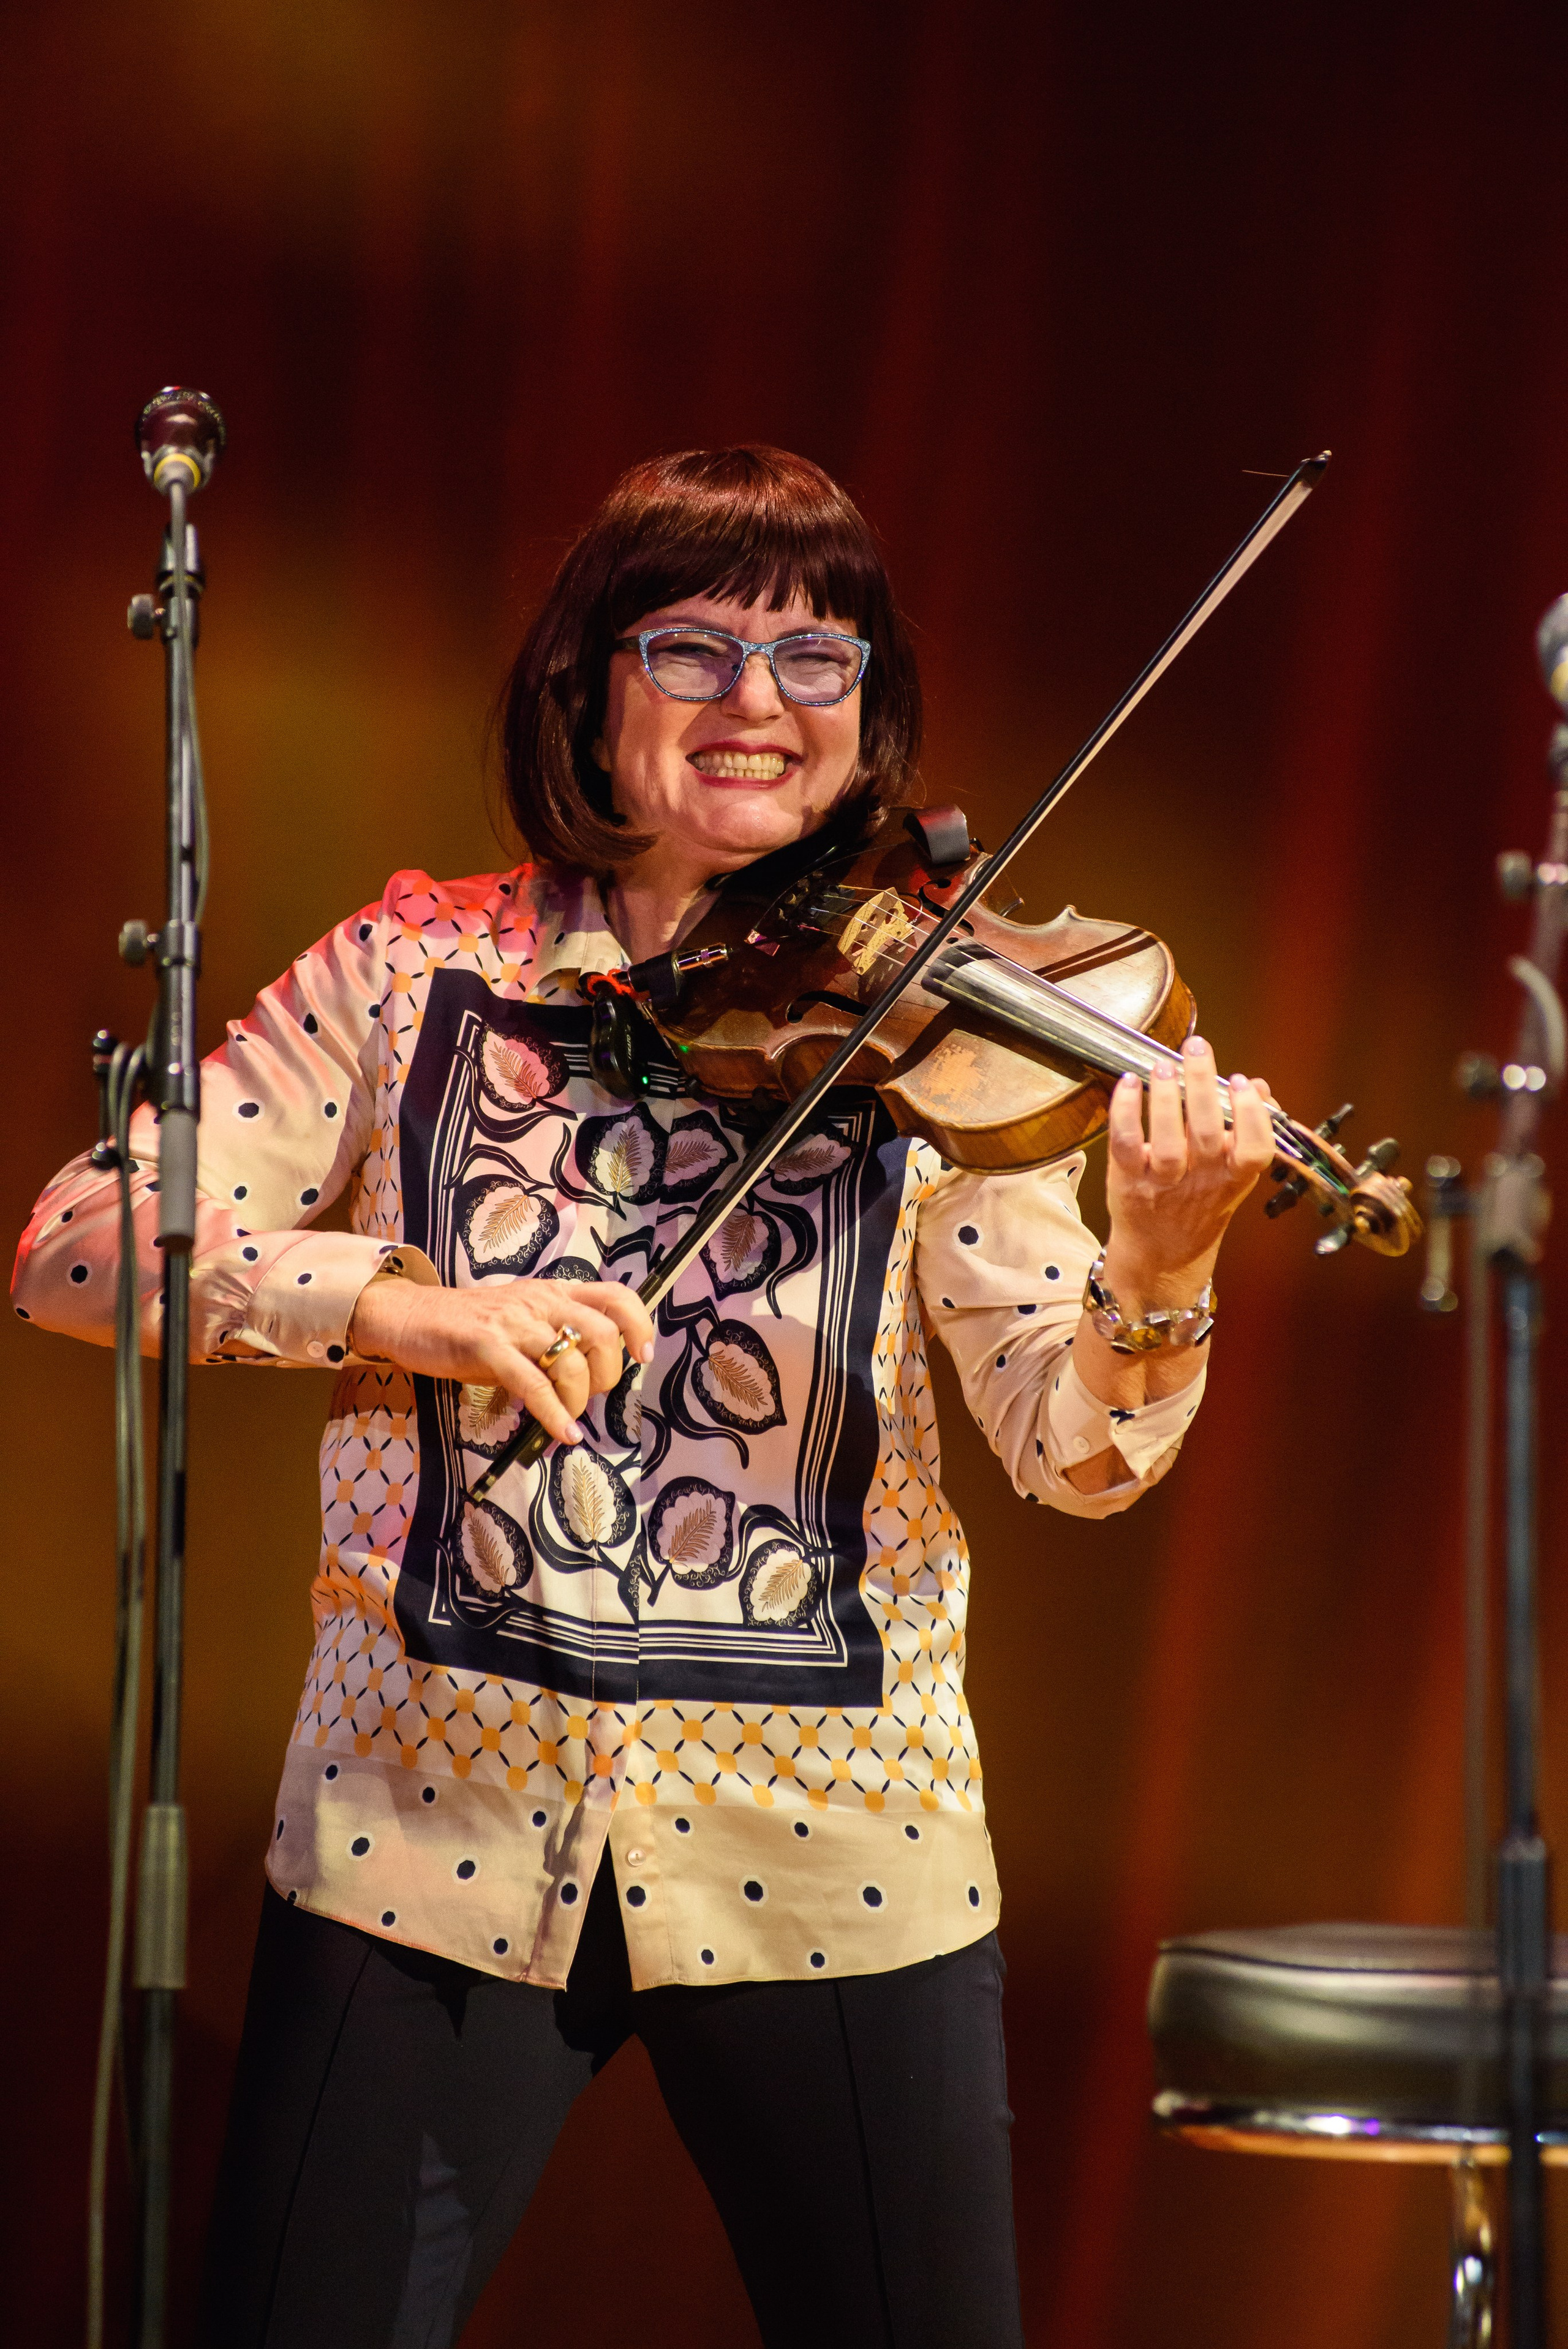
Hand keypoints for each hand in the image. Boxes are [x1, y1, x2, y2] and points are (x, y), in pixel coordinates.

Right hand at [349, 1277, 655, 1446]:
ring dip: (579, 1399)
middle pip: (602, 1333)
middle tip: (592, 1395)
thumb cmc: (469, 1326)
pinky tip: (562, 1434)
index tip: (643, 1355)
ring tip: (568, 1417)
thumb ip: (556, 1337)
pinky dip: (554, 1414)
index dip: (638, 1324)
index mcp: (553, 1293)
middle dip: (608, 1374)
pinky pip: (533, 1385)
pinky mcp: (487, 1348)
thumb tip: (592, 1375)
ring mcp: (514, 1323)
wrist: (411, 1317)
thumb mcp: (522, 1321)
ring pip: (570, 1361)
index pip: (614, 1295)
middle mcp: (540, 1302)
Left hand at [1102, 1037, 1275, 1308]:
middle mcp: (1201, 1182)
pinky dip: (1125, 1112)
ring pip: (1167, 1140)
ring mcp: (1163, 1183)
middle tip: (1197, 1048)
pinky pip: (1126, 1144)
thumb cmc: (1200, 1204)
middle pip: (1206, 1132)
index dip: (1251, 1115)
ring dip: (1166, 1098)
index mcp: (1234, 1178)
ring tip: (1164, 1065)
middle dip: (1203, 1086)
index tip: (1242, 1083)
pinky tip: (1128, 1084)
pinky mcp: (1128, 1181)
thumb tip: (1258, 1086)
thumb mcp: (1234, 1174)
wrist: (1162, 1256)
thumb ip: (1248, 1130)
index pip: (1254, 1150)